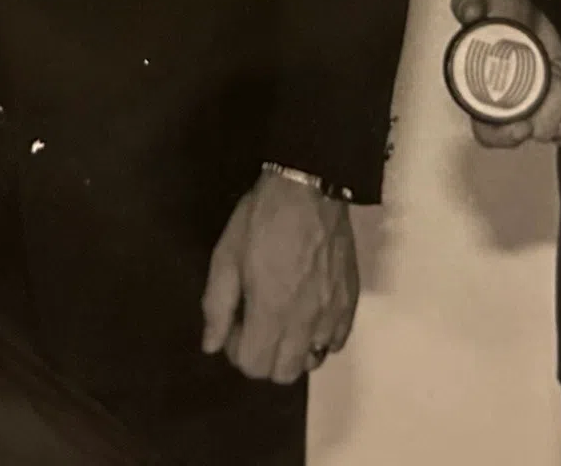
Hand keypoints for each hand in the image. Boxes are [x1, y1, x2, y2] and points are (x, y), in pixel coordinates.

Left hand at [199, 172, 357, 383]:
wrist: (310, 188)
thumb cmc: (262, 219)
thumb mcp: (226, 256)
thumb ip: (216, 305)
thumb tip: (210, 344)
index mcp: (271, 311)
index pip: (254, 366)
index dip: (236, 350)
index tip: (233, 322)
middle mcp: (305, 321)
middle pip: (284, 373)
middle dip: (263, 356)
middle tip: (255, 323)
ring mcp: (332, 313)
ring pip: (312, 360)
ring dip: (292, 350)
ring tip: (282, 319)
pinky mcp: (350, 300)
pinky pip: (337, 341)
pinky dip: (320, 338)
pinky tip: (308, 312)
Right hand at [449, 0, 560, 148]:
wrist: (521, 11)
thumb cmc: (496, 8)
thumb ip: (470, 3)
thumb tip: (471, 13)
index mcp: (483, 96)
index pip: (490, 133)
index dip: (505, 135)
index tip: (522, 124)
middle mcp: (511, 111)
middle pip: (535, 131)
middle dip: (549, 102)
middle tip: (548, 71)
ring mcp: (538, 112)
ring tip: (557, 68)